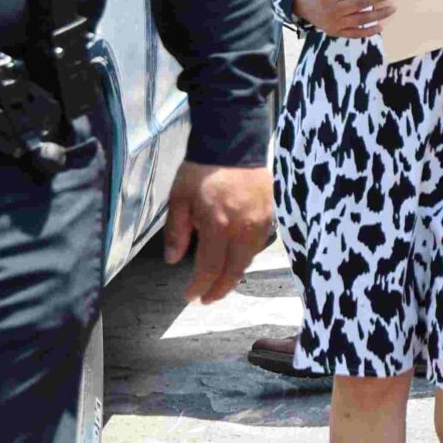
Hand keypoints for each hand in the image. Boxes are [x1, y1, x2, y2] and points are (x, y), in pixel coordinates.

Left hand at [163, 162, 273, 304]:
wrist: (234, 144)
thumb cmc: (201, 171)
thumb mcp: (179, 199)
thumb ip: (177, 232)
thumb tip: (174, 260)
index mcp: (218, 225)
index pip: (210, 267)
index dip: (200, 286)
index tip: (190, 297)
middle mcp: (243, 229)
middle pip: (234, 270)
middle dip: (220, 289)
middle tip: (207, 299)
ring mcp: (260, 223)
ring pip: (248, 260)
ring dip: (234, 275)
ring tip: (220, 282)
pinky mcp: (269, 216)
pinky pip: (257, 245)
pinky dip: (245, 258)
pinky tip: (235, 259)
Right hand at [291, 0, 392, 40]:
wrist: (299, 3)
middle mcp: (331, 9)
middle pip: (359, 3)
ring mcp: (333, 22)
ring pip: (360, 19)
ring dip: (379, 14)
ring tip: (391, 8)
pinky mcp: (335, 32)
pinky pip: (355, 34)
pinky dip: (369, 31)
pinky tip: (381, 26)